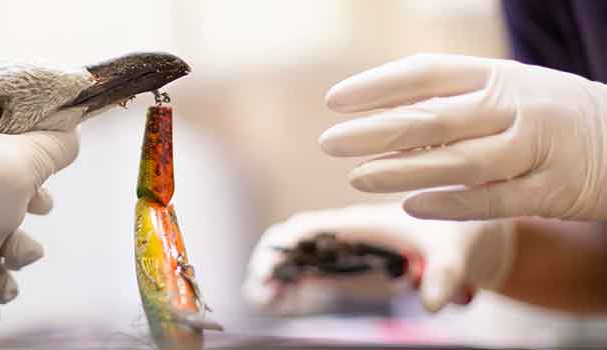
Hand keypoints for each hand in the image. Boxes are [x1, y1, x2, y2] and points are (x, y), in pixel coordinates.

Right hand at [242, 202, 515, 312]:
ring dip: (275, 279)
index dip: (279, 251)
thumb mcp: (458, 251)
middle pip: (290, 244)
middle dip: (268, 266)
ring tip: (265, 301)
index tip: (268, 277)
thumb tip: (432, 304)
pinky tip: (283, 302)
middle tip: (262, 297)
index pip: (305, 230)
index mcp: (360, 223)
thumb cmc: (464, 234)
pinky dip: (291, 288)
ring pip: (295, 261)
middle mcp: (345, 236)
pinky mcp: (351, 271)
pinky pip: (311, 277)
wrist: (475, 239)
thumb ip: (445, 274)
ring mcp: (345, 255)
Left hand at [320, 53, 606, 220]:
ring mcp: (535, 149)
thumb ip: (452, 98)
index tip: (334, 100)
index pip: (427, 74)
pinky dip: (449, 204)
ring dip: (403, 172)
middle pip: (434, 119)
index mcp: (498, 74)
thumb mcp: (505, 88)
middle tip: (330, 142)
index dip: (377, 86)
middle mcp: (515, 107)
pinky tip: (411, 207)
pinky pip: (492, 200)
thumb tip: (379, 112)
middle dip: (376, 131)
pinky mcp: (550, 191)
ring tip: (357, 176)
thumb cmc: (545, 111)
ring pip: (459, 163)